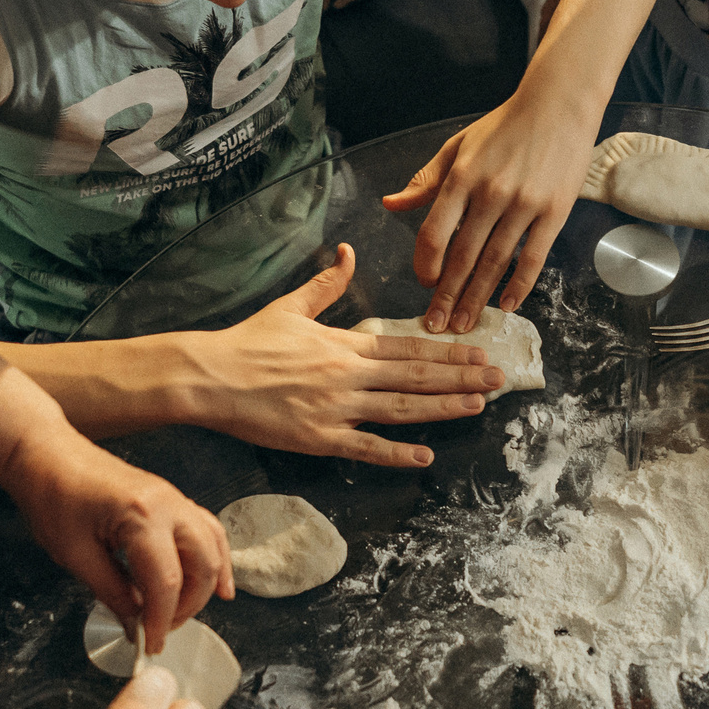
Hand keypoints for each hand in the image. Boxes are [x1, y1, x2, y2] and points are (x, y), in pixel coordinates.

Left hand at [0, 433, 229, 652]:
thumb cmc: (53, 497)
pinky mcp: (170, 499)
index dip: (161, 620)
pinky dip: (215, 557)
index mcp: (142, 517)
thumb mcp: (75, 555)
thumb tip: (134, 622)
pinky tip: (217, 581)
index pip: (167, 582)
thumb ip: (111, 592)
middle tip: (161, 629)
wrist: (46, 456)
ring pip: (213, 546)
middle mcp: (168, 505)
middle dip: (188, 606)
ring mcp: (174, 498)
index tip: (151, 643)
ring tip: (186, 612)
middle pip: (203, 565)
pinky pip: (207, 529)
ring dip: (205, 583)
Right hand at [192, 245, 501, 466]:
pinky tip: (425, 455)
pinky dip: (396, 453)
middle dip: (460, 378)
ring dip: (442, 407)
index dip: (446, 351)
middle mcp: (347, 375)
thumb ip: (326, 285)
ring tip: (477, 406)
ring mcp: (335, 408)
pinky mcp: (318, 437)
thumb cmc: (248, 342)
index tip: (478, 353)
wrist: (209, 376)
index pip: (407, 347)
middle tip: (499, 380)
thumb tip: (347, 252)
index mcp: (344, 344)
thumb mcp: (291, 307)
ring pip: (400, 408)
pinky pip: (365, 447)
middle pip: (415, 376)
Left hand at [381, 87, 596, 333]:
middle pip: (463, 256)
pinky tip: (506, 305)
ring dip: (477, 298)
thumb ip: (425, 180)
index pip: (434, 232)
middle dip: (447, 295)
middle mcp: (491, 193)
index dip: (425, 264)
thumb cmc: (505, 126)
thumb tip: (390, 204)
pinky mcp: (554, 212)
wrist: (558, 105)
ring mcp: (524, 205)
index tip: (424, 283)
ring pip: (495, 262)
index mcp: (462, 177)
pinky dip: (519, 286)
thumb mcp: (457, 147)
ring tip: (464, 324)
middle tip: (436, 325)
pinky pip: (533, 258)